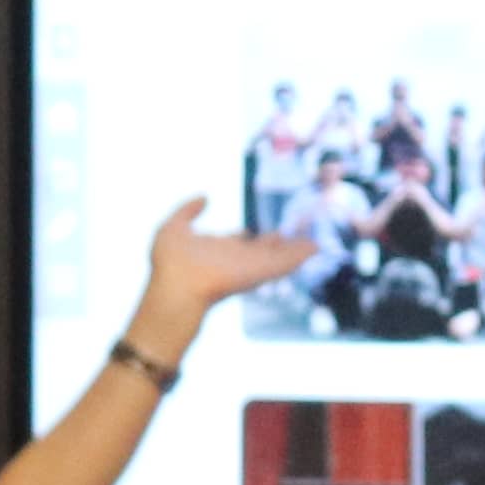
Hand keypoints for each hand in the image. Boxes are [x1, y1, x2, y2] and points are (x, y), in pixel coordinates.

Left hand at [130, 194, 307, 357]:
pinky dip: (300, 256)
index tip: (253, 233)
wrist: (177, 287)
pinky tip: (315, 249)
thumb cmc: (169, 263)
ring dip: (295, 250)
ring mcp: (249, 267)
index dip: (246, 237)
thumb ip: (187, 211)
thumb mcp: (173, 228)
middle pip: (260, 251)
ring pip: (276, 257)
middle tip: (292, 236)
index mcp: (215, 250)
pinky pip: (284, 263)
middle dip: (276, 244)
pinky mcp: (261, 272)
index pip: (235, 243)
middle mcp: (234, 259)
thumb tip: (204, 197)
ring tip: (313, 244)